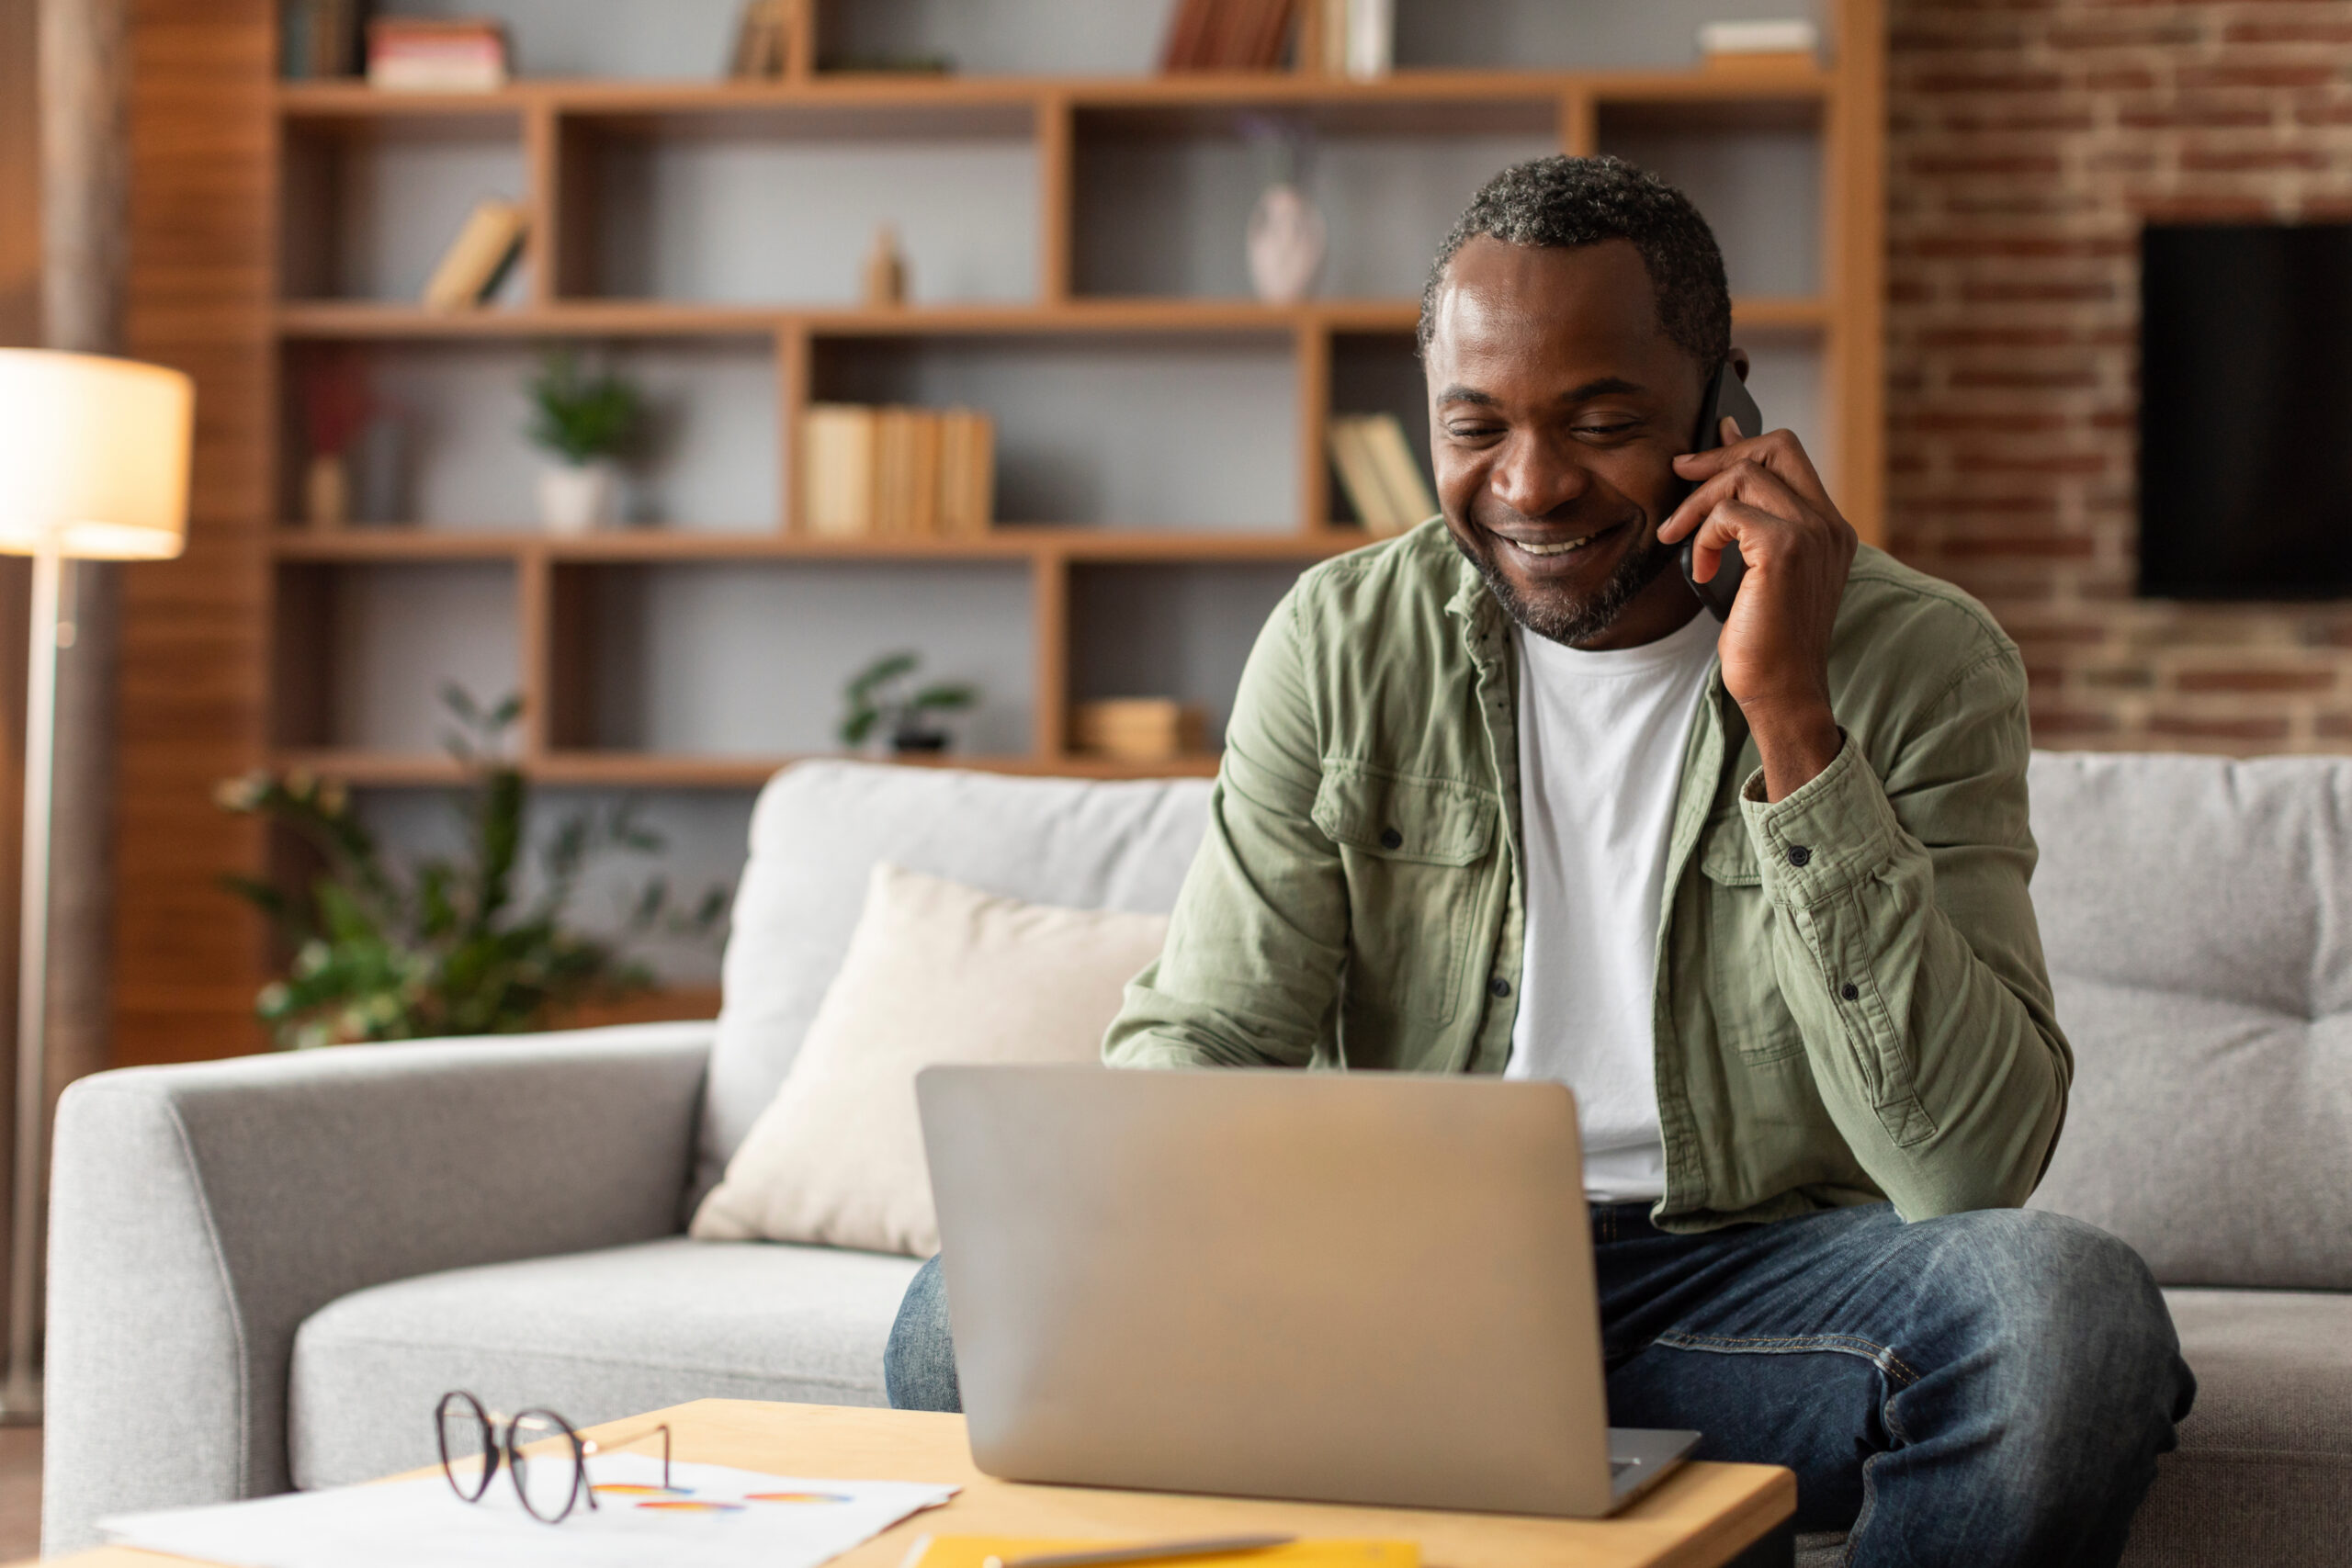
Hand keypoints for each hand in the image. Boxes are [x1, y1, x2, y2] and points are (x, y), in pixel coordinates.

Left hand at [1657, 420, 1857, 800]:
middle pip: (1776, 446)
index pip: (1791, 457)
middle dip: (1720, 455)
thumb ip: (1752, 526)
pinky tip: (1702, 567)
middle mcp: (1829, 525)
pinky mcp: (1785, 548)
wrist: (1783, 691)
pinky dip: (1703, 534)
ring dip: (1698, 503)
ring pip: (1745, 475)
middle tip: (1680, 473)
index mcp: (1830, 528)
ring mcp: (1812, 533)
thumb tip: (1720, 478)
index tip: (1707, 445)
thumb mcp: (1761, 574)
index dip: (1745, 442)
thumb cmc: (1767, 642)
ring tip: (1679, 537)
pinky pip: (1728, 512)